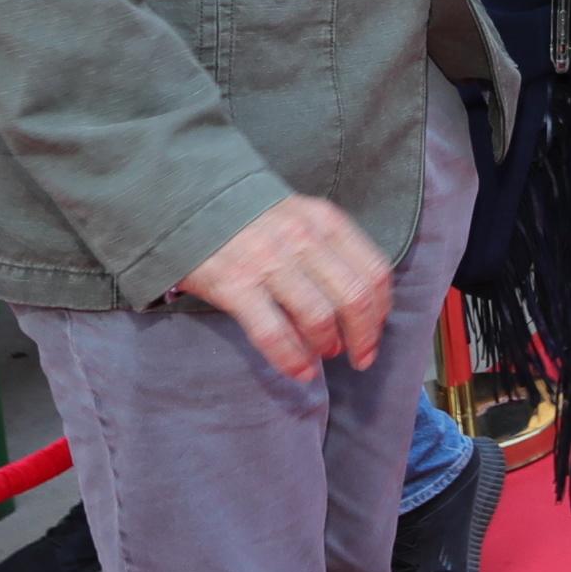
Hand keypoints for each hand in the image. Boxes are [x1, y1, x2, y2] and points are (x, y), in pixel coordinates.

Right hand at [181, 194, 397, 377]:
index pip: (374, 271)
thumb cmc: (253, 218)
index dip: (381, 311)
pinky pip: (273, 332)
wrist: (189, 200)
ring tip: (324, 355)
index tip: (376, 332)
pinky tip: (299, 371)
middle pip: (354, 298)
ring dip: (327, 345)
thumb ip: (331, 250)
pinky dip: (292, 359)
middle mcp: (302, 238)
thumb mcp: (301, 217)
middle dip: (364, 337)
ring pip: (318, 317)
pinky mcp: (234, 284)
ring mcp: (267, 261)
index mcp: (325, 221)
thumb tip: (361, 305)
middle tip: (360, 357)